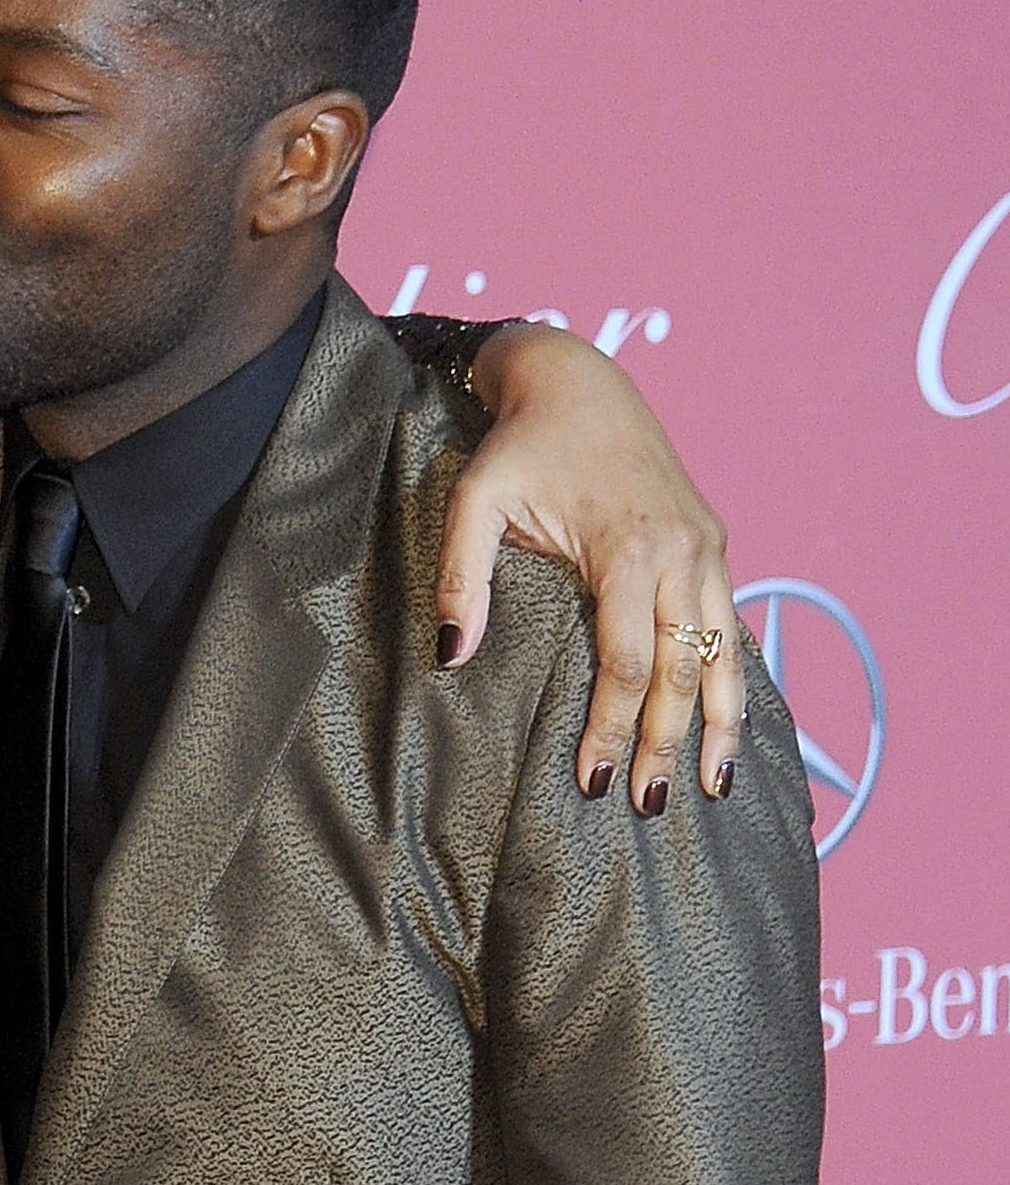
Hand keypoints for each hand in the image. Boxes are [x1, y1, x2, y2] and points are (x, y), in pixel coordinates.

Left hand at [438, 323, 740, 813]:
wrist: (575, 379)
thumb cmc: (517, 444)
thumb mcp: (472, 499)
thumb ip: (461, 576)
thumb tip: (451, 655)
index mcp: (627, 546)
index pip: (627, 661)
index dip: (613, 725)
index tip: (592, 779)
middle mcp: (682, 550)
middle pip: (682, 670)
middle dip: (664, 742)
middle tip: (646, 805)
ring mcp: (707, 545)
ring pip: (724, 652)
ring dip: (717, 722)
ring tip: (710, 786)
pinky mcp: (713, 541)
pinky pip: (730, 623)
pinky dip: (732, 676)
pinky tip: (727, 721)